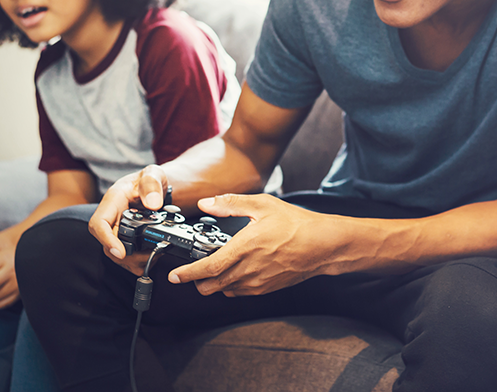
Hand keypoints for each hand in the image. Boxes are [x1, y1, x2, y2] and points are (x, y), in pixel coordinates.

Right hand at [89, 164, 167, 266]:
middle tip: (151, 254)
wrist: (154, 186)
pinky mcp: (125, 240)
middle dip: (128, 255)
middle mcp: (111, 218)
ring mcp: (117, 231)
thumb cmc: (150, 179)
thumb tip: (153, 204)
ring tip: (156, 253)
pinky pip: (127, 258)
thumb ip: (152, 185)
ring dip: (136, 260)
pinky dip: (141, 262)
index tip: (121, 252)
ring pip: (117, 255)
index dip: (106, 240)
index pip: (99, 223)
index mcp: (113, 201)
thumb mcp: (153, 174)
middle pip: (108, 244)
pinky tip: (155, 255)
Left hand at [167, 194, 342, 296]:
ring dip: (213, 283)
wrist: (322, 245)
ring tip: (213, 269)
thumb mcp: (263, 205)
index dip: (187, 274)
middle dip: (196, 282)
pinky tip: (234, 272)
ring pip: (224, 291)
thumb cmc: (296, 224)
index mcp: (245, 247)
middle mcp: (249, 269)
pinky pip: (239, 292)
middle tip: (190, 272)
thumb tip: (206, 203)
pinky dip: (230, 286)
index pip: (209, 267)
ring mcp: (258, 282)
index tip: (174, 275)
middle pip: (211, 286)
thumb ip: (231, 203)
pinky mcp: (266, 289)